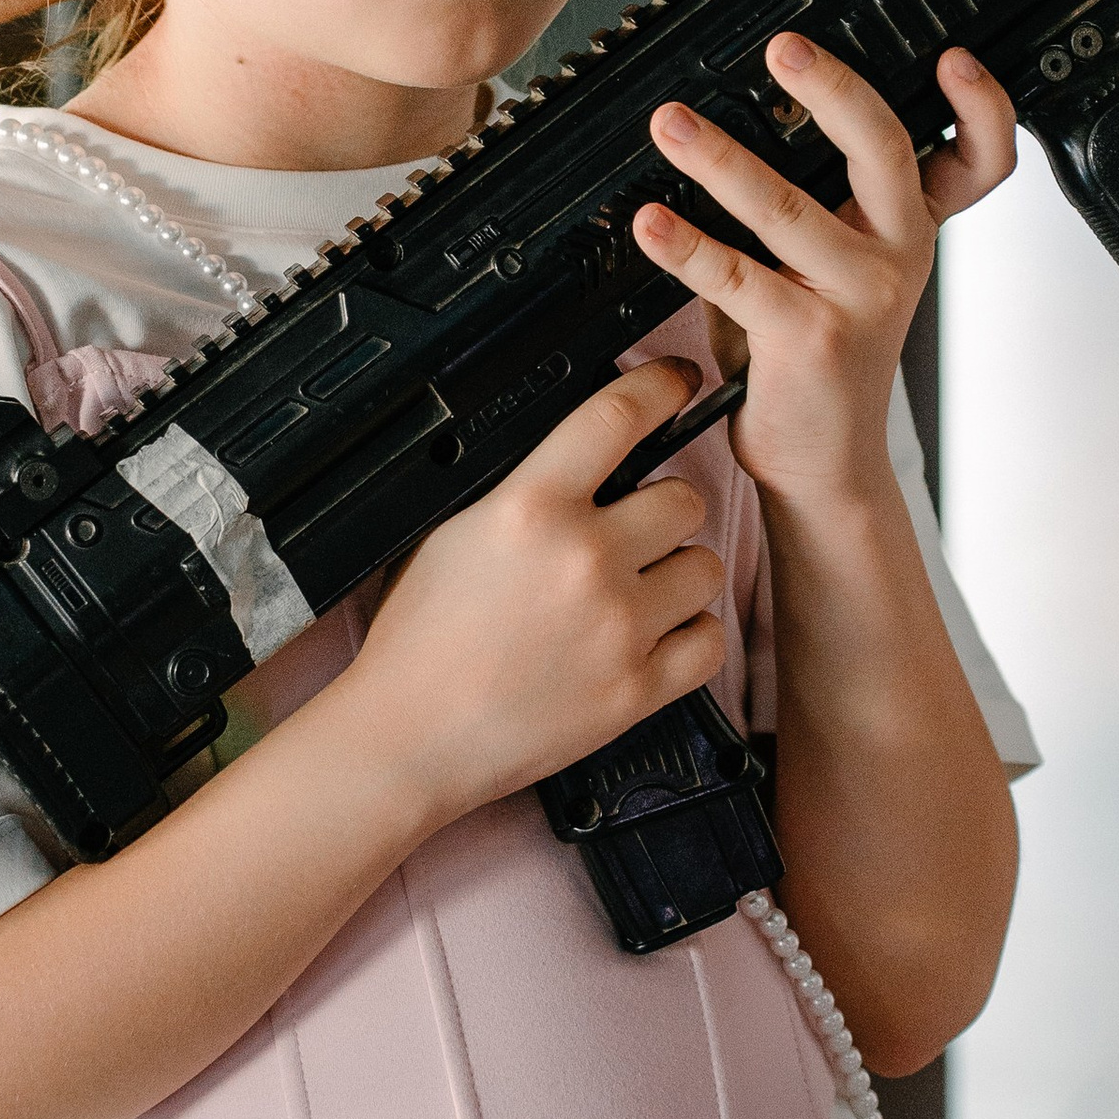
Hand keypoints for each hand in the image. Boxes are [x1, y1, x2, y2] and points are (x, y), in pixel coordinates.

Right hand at [342, 360, 727, 828]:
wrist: (409, 737)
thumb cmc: (419, 642)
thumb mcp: (452, 533)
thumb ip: (526, 490)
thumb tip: (586, 456)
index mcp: (530, 509)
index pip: (619, 416)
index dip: (660, 385)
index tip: (676, 381)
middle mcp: (585, 561)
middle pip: (684, 497)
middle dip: (662, 508)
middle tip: (633, 529)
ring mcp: (619, 628)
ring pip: (704, 567)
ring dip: (678, 572)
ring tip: (635, 591)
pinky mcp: (638, 689)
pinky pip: (709, 639)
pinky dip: (689, 635)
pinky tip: (650, 636)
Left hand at [632, 39, 1014, 504]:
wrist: (824, 463)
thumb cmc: (820, 359)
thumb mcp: (836, 270)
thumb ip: (814, 204)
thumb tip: (738, 121)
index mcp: (912, 230)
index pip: (978, 161)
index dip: (981, 107)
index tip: (953, 58)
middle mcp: (897, 256)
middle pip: (885, 153)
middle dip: (834, 90)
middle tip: (782, 49)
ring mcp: (857, 297)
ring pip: (787, 207)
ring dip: (720, 159)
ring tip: (672, 125)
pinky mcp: (806, 337)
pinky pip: (734, 276)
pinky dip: (684, 244)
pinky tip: (650, 221)